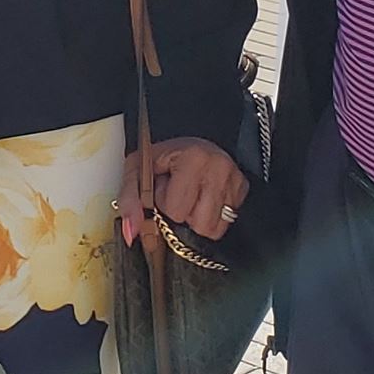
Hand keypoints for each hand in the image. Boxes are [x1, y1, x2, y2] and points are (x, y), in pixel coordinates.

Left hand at [119, 137, 248, 240]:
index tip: (164, 186)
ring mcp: (235, 180)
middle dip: (183, 214)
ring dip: (197, 219)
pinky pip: (226, 224)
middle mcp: (220, 169)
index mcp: (194, 159)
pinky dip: (212, 217)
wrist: (187, 142)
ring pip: (214, 229)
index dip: (165, 203)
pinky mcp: (243, 189)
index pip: (177, 211)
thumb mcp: (138, 170)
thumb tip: (131, 232)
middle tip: (178, 193)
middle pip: (199, 225)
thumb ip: (130, 199)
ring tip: (190, 196)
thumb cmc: (163, 157)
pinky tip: (203, 198)